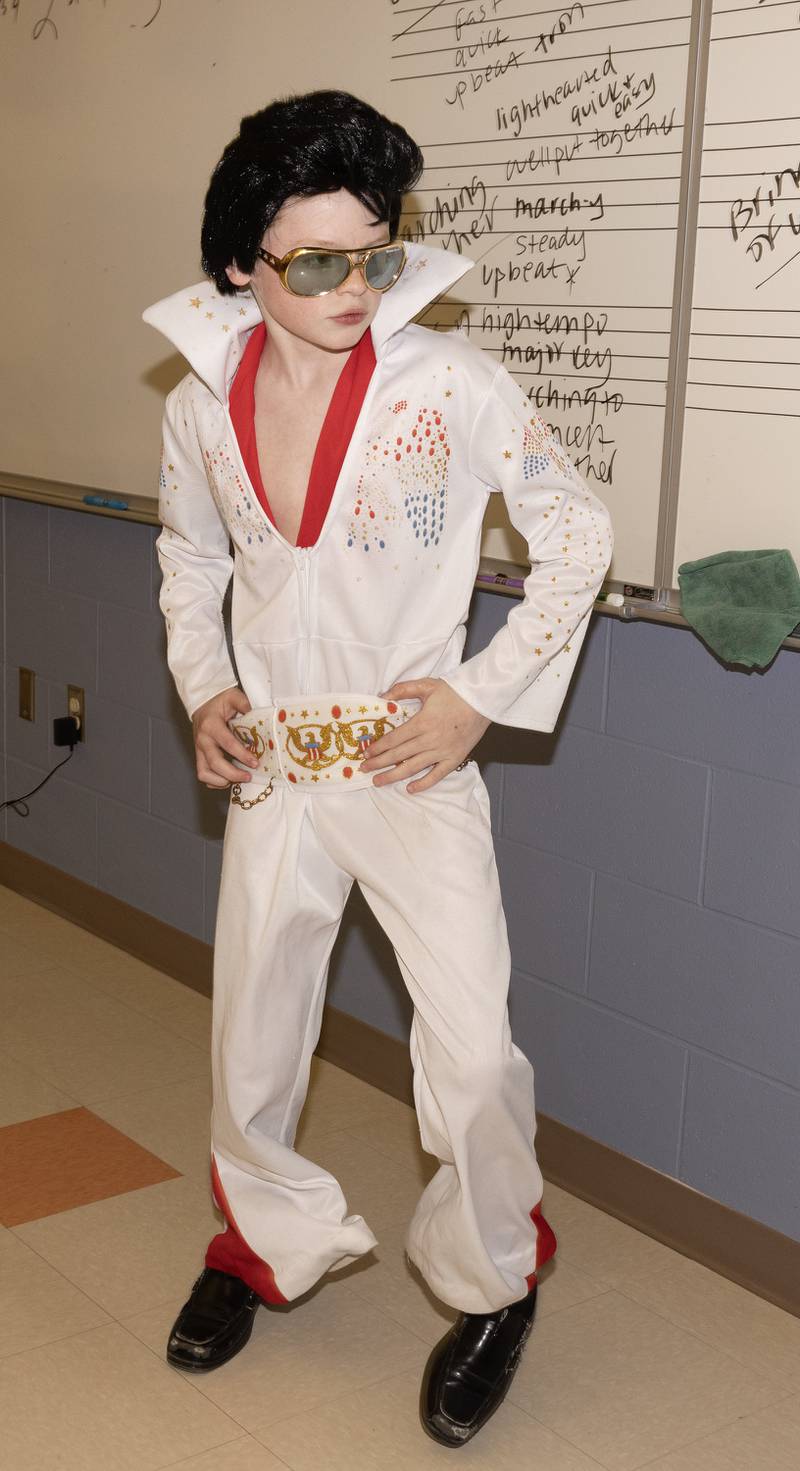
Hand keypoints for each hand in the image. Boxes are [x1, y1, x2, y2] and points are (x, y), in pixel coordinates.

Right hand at [191, 687, 255, 787]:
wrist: (202, 704)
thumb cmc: (219, 702)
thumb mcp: (233, 696)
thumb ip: (245, 704)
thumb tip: (260, 714)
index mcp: (211, 725)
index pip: (227, 744)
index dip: (242, 755)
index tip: (255, 763)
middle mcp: (202, 739)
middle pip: (214, 764)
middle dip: (233, 774)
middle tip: (248, 776)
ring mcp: (198, 749)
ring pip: (204, 773)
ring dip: (221, 780)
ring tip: (238, 779)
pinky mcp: (198, 756)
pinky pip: (203, 775)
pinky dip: (215, 781)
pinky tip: (228, 779)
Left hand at [360, 679, 490, 792]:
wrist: (483, 700)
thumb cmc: (455, 692)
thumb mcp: (426, 685)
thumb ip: (402, 689)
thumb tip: (382, 697)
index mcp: (422, 722)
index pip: (394, 739)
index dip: (378, 748)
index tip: (366, 753)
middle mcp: (430, 740)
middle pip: (399, 755)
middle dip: (379, 763)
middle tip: (364, 770)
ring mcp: (442, 752)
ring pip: (413, 768)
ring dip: (393, 776)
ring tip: (378, 781)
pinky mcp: (454, 759)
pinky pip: (437, 775)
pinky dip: (423, 784)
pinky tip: (410, 789)